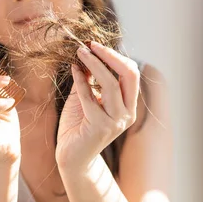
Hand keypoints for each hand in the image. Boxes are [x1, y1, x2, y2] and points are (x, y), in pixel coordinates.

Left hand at [55, 41, 139, 169]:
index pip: (131, 74)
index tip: (96, 46)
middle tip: (92, 44)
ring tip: (80, 52)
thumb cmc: (78, 126)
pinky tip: (73, 69)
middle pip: (128, 75)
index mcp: (128, 106)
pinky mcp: (100, 127)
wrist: (71, 157)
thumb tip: (88, 53)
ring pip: (111, 83)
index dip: (115, 56)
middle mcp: (127, 113)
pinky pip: (90, 97)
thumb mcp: (85, 97)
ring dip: (95, 64)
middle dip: (110, 56)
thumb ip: (89, 79)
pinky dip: (81, 80)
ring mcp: (116, 121)